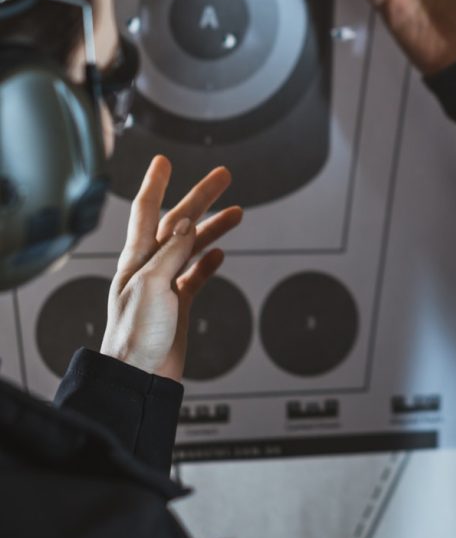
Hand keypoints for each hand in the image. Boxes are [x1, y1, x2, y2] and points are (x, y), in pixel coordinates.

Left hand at [101, 156, 242, 382]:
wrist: (139, 376)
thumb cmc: (135, 336)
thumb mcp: (152, 285)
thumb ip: (170, 253)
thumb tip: (186, 224)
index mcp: (137, 259)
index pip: (146, 211)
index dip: (155, 183)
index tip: (164, 161)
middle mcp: (149, 266)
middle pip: (179, 222)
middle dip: (200, 197)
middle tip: (223, 176)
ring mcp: (164, 285)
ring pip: (192, 246)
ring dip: (214, 227)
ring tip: (237, 213)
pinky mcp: (178, 304)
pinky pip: (196, 275)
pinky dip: (208, 261)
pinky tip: (220, 254)